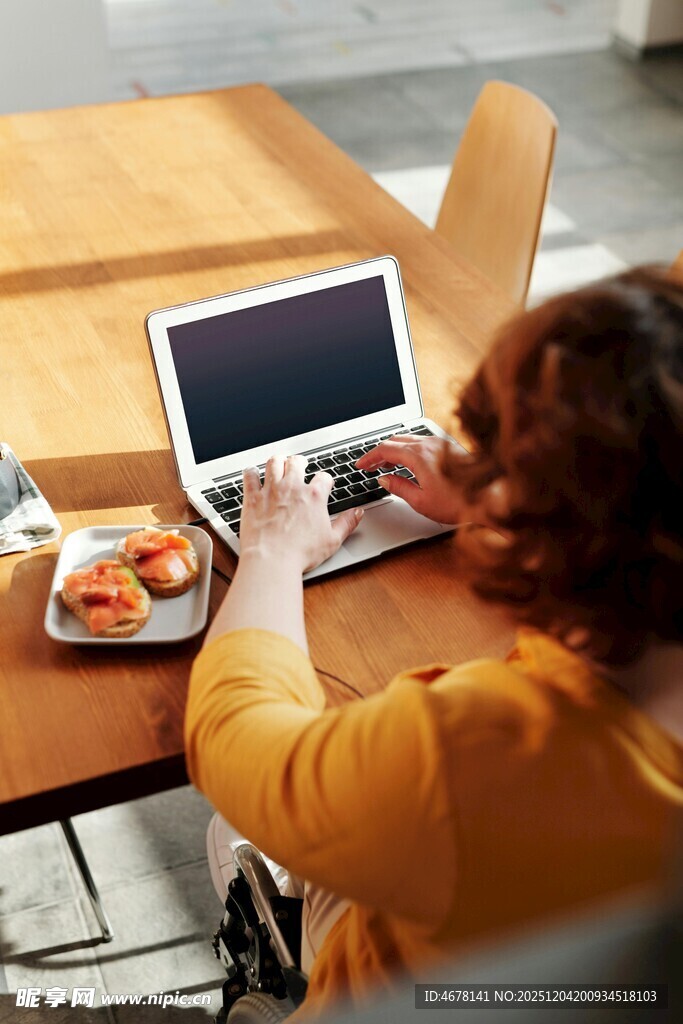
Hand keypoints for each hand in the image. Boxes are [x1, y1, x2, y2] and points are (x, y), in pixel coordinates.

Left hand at [239, 455, 363, 573]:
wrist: (272, 559)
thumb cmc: (301, 553)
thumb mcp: (332, 540)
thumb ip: (347, 523)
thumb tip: (357, 513)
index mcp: (314, 496)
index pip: (324, 477)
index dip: (325, 479)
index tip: (324, 483)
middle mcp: (293, 487)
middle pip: (297, 462)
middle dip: (300, 462)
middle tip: (300, 464)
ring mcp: (271, 490)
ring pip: (274, 462)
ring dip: (277, 460)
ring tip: (278, 462)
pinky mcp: (253, 498)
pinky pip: (249, 476)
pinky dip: (251, 473)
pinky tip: (252, 473)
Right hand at [355, 435, 464, 523]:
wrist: (492, 498)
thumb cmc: (460, 502)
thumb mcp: (421, 501)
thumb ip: (399, 487)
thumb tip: (384, 479)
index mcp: (418, 456)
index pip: (385, 449)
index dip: (369, 457)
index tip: (360, 465)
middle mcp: (429, 444)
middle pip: (395, 441)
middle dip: (379, 453)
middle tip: (370, 466)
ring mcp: (441, 444)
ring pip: (409, 440)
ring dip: (394, 450)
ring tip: (386, 465)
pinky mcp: (450, 448)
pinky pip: (422, 442)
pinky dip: (409, 449)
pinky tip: (409, 462)